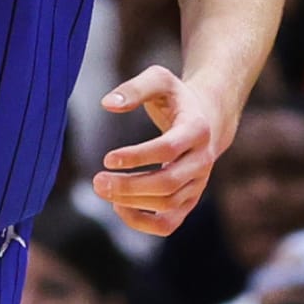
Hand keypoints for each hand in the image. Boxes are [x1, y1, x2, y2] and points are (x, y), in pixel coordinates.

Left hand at [91, 67, 227, 237]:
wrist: (206, 120)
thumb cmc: (176, 98)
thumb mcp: (159, 80)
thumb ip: (134, 88)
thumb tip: (107, 104)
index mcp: (197, 129)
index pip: (168, 149)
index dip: (137, 156)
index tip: (107, 158)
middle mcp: (202, 160)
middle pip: (167, 183)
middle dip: (129, 186)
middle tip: (97, 181)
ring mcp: (198, 184)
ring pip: (167, 204)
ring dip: (130, 202)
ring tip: (102, 188)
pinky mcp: (189, 201)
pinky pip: (168, 224)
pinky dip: (141, 223)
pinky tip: (118, 207)